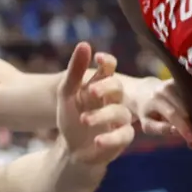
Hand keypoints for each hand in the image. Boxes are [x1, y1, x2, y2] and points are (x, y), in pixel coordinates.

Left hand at [56, 43, 135, 165]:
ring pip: (120, 112)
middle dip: (105, 87)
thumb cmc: (71, 116)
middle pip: (117, 86)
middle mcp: (113, 99)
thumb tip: (85, 43)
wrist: (72, 148)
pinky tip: (97, 141)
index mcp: (100, 85)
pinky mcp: (122, 137)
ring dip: (102, 116)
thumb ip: (75, 70)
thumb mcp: (67, 93)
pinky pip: (124, 135)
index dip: (107, 62)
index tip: (98, 58)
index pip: (109, 68)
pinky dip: (111, 138)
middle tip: (90, 92)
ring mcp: (120, 118)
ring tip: (84, 120)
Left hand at [125, 77, 191, 146]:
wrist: (144, 92)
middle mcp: (167, 88)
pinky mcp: (185, 81)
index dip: (184, 127)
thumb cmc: (147, 112)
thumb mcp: (148, 124)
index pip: (172, 114)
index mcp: (156, 99)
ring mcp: (177, 83)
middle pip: (186, 110)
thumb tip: (179, 132)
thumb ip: (162, 129)